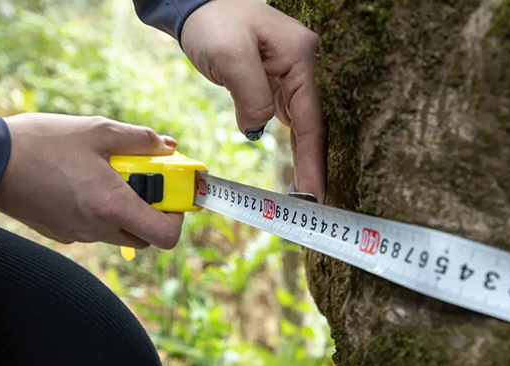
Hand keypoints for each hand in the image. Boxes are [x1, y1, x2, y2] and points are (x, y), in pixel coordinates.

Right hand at [0, 113, 183, 248]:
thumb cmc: (43, 142)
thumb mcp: (98, 131)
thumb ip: (140, 139)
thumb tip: (168, 147)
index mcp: (113, 207)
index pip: (165, 236)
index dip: (177, 219)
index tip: (173, 197)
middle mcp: (97, 229)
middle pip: (145, 236)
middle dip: (153, 213)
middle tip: (146, 182)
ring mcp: (78, 235)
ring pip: (119, 234)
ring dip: (127, 211)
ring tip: (112, 177)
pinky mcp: (61, 233)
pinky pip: (94, 230)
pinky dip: (101, 213)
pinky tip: (85, 184)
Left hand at [181, 0, 325, 201]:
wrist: (196, 3)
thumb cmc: (213, 22)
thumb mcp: (231, 58)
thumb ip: (253, 97)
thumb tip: (261, 129)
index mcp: (301, 57)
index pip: (310, 119)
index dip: (312, 159)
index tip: (313, 193)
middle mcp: (303, 64)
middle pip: (313, 122)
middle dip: (313, 162)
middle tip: (313, 201)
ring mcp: (291, 71)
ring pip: (302, 121)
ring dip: (304, 155)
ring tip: (306, 189)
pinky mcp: (276, 78)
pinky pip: (288, 114)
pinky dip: (291, 140)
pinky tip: (296, 161)